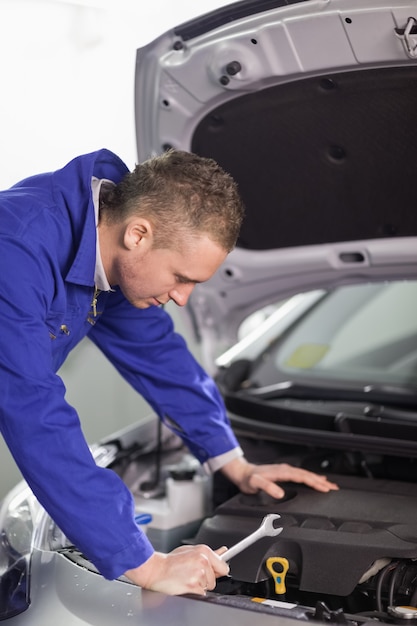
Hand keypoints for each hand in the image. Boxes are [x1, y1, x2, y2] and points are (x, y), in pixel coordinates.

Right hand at [124, 544, 228, 595]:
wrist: (155, 569)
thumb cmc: (170, 561)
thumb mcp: (189, 551)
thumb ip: (207, 553)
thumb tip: (223, 551)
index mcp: (204, 551)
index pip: (224, 566)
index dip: (217, 571)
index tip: (214, 572)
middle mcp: (203, 561)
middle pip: (215, 579)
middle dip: (206, 580)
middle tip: (192, 574)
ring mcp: (199, 574)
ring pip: (207, 587)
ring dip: (199, 586)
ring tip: (186, 578)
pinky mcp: (193, 586)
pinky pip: (201, 594)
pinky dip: (194, 592)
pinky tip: (184, 585)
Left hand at [221, 457, 338, 498]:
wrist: (242, 473)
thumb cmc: (248, 479)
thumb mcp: (256, 483)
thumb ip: (267, 487)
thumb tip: (280, 493)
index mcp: (282, 472)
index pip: (302, 477)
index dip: (314, 482)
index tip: (324, 488)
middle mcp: (285, 469)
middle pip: (307, 474)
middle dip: (321, 481)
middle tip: (334, 488)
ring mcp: (285, 470)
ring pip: (305, 474)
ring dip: (318, 479)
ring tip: (329, 485)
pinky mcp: (284, 473)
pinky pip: (301, 474)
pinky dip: (310, 477)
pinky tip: (315, 479)